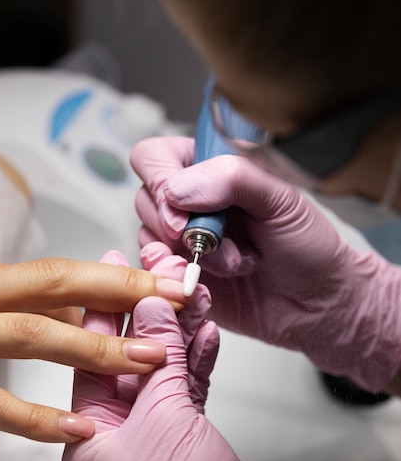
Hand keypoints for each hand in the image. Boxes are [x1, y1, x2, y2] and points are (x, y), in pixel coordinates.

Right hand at [0, 251, 186, 441]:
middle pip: (53, 285)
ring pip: (29, 335)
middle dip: (118, 294)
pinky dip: (37, 417)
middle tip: (174, 302)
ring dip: (95, 345)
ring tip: (150, 355)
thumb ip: (40, 305)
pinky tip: (81, 428)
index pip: (61, 275)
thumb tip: (95, 303)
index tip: (168, 282)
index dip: (116, 277)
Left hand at [63, 250, 309, 460]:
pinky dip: (197, 359)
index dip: (106, 310)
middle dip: (153, 316)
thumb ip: (160, 355)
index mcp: (90, 433)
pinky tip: (207, 334)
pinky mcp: (182, 431)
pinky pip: (185, 384)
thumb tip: (151, 307)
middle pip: (132, 356)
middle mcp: (116, 430)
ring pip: (164, 367)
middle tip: (164, 276)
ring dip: (182, 333)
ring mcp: (151, 430)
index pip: (95, 356)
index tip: (115, 271)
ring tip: (196, 297)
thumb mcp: (165, 413)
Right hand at [132, 136, 400, 391]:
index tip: (186, 212)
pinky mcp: (180, 276)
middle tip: (219, 243)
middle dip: (182, 228)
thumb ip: (232, 178)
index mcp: (210, 168)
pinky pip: (155, 273)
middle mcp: (190, 202)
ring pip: (148, 238)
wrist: (315, 302)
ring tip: (235, 263)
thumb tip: (177, 190)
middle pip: (145, 199)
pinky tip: (214, 284)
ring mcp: (182, 240)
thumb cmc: (306, 245)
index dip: (160, 182)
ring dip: (191, 257)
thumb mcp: (282, 199)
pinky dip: (181, 279)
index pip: (154, 158)